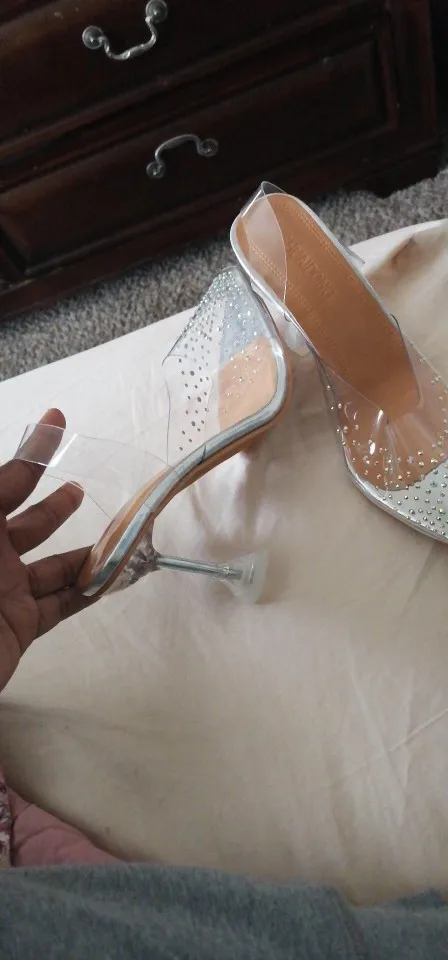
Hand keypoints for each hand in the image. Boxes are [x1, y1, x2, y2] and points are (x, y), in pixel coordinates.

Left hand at [0, 409, 89, 694]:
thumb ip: (3, 484)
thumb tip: (36, 435)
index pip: (7, 482)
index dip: (33, 452)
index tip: (57, 420)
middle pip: (28, 524)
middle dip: (55, 506)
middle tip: (79, 491)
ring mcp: (4, 592)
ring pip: (53, 566)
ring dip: (86, 552)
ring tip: (121, 537)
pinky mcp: (20, 625)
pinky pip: (61, 603)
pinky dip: (90, 591)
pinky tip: (116, 576)